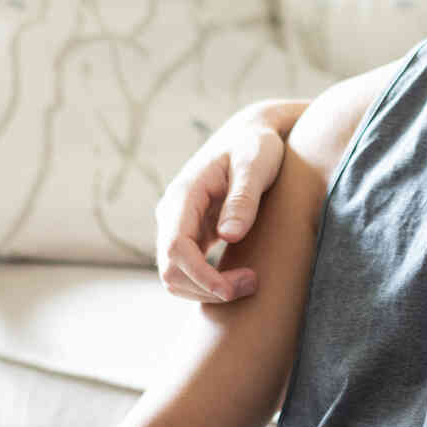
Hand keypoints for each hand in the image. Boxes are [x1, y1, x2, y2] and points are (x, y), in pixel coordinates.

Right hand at [154, 105, 289, 302]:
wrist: (250, 135)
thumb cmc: (255, 146)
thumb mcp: (255, 164)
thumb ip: (243, 197)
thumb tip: (229, 236)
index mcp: (184, 195)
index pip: (176, 248)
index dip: (200, 276)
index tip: (233, 288)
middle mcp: (173, 213)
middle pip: (171, 270)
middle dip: (207, 289)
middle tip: (253, 284)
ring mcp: (178, 225)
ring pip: (175, 277)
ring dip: (207, 292)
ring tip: (250, 282)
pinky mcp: (191, 234)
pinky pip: (188, 271)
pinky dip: (208, 285)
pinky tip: (238, 280)